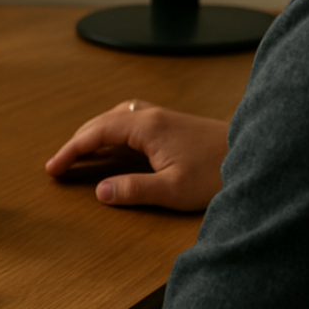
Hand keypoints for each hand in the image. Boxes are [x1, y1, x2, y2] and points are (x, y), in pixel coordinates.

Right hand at [45, 100, 228, 211]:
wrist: (255, 154)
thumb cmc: (217, 172)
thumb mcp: (173, 189)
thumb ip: (134, 190)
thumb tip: (100, 192)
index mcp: (147, 127)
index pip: (96, 133)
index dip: (71, 150)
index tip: (53, 167)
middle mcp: (151, 116)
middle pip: (102, 122)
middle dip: (77, 142)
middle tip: (58, 164)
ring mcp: (161, 118)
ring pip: (116, 119)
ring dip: (94, 133)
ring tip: (80, 154)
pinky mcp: (171, 124)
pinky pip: (130, 122)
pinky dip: (112, 132)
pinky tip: (114, 146)